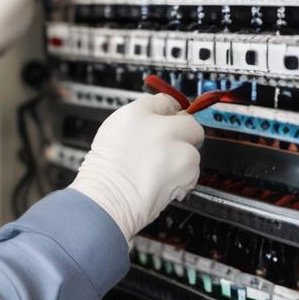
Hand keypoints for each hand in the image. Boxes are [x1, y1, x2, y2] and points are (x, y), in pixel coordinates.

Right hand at [70, 94, 203, 241]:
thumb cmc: (105, 171)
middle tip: (169, 149)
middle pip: (188, 123)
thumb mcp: (113, 134)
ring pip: (192, 150)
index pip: (164, 102)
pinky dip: (182, 179)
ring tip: (158, 171)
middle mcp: (160, 124)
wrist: (109, 197)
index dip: (169, 113)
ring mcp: (176, 143)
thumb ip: (139, 123)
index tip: (172, 118)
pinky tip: (162, 181)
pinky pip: (193, 171)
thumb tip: (158, 122)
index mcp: (137, 113)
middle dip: (184, 136)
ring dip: (182, 161)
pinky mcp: (188, 165)